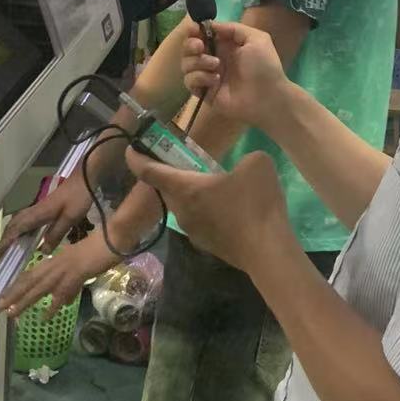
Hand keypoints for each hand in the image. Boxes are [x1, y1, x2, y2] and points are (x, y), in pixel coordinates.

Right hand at [0, 171, 91, 256]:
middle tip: (1, 252)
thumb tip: (42, 251)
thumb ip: (56, 234)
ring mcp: (39, 207)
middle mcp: (35, 209)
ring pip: (19, 220)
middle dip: (5, 238)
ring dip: (11, 232)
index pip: (18, 228)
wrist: (85, 178)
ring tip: (9, 246)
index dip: (7, 240)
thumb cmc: (78, 197)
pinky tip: (26, 235)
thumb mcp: (70, 218)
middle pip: (14, 224)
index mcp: (39, 213)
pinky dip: (20, 228)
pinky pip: (26, 218)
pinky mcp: (44, 206)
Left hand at [0, 230, 114, 317]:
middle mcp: (54, 264)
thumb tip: (62, 303)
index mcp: (54, 261)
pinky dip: (52, 306)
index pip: (30, 275)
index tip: (3, 297)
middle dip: (13, 295)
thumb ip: (70, 288)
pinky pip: (61, 293)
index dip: (16, 286)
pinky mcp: (75, 274)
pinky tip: (44, 317)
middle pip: (29, 281)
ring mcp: (63, 269)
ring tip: (11, 313)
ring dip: (24, 300)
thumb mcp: (80, 270)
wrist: (111, 239)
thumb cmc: (98, 251)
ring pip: (38, 287)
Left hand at [126, 146, 291, 274]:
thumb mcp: (257, 164)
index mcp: (186, 188)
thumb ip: (243, 159)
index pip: (149, 171)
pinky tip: (229, 210)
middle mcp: (182, 211)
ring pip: (183, 206)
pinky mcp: (206, 245)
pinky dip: (205, 211)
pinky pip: (199, 221)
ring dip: (190, 194)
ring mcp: (193, 231)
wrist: (268, 251)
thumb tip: (243, 168)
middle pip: (166, 189)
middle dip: (170, 174)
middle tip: (184, 160)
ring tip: (213, 185)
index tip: (131, 149)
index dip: (137, 158)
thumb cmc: (256, 204)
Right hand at [181, 20, 290, 131]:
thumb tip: (211, 25)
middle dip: (191, 45)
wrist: (267, 97)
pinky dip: (200, 78)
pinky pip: (190, 81)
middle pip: (189, 48)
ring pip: (186, 64)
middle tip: (200, 47)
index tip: (194, 29)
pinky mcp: (204, 91)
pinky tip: (216, 81)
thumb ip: (233, 28)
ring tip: (216, 66)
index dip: (194, 30)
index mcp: (225, 45)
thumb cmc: (264, 66)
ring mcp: (208, 76)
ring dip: (198, 62)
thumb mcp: (256, 39)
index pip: (202, 34)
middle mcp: (214, 58)